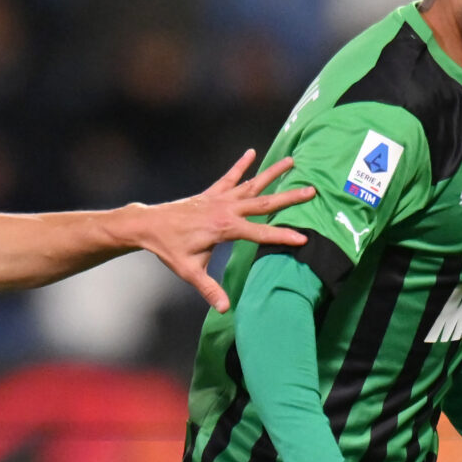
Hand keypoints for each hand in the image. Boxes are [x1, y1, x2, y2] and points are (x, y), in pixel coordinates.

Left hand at [131, 150, 313, 311]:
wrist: (149, 225)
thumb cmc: (170, 249)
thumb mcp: (189, 271)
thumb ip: (209, 289)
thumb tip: (224, 309)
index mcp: (224, 228)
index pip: (260, 234)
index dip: (282, 237)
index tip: (303, 238)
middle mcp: (225, 209)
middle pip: (264, 202)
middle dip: (289, 197)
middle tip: (311, 190)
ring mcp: (219, 198)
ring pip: (252, 184)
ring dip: (272, 173)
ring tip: (292, 160)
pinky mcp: (211, 193)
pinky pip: (230, 177)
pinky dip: (241, 164)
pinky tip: (251, 152)